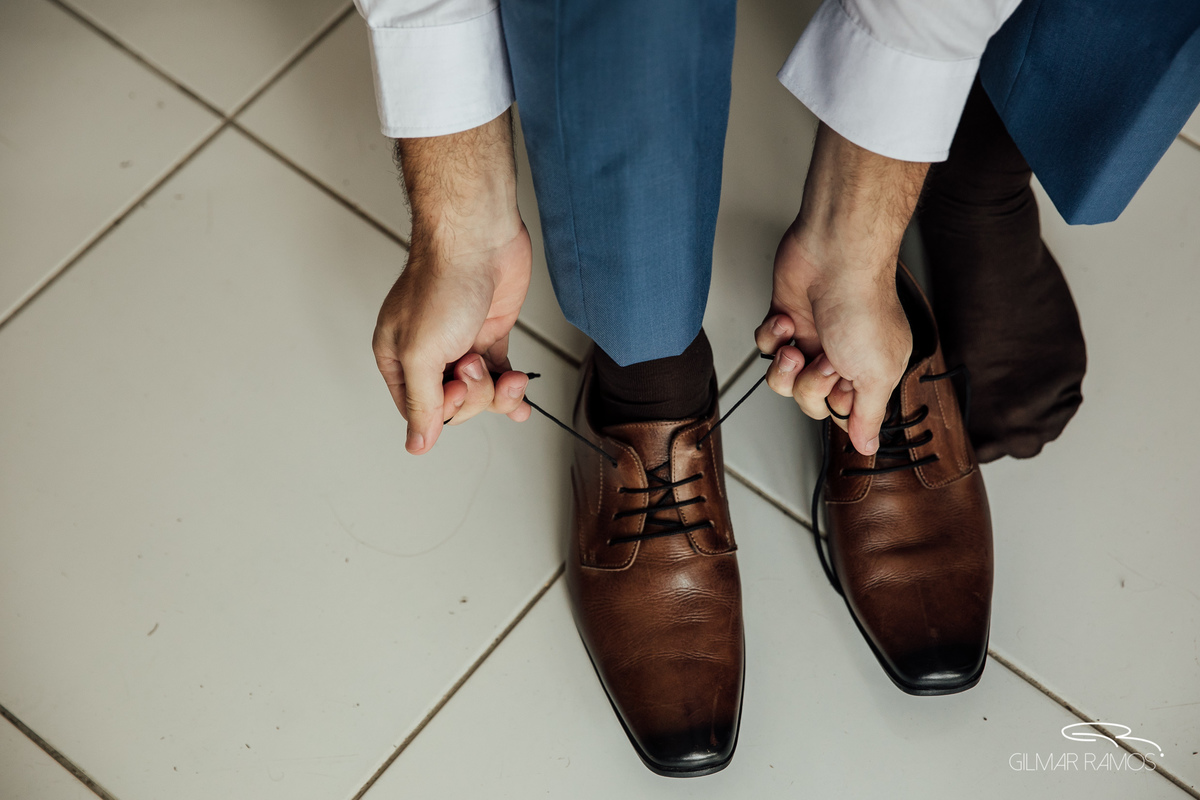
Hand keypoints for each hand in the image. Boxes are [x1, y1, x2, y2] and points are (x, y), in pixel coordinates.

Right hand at [374, 224, 532, 453]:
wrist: (478, 239)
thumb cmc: (442, 284)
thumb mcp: (420, 353)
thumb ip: (422, 403)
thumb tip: (417, 444)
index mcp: (397, 359)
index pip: (420, 411)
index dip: (444, 410)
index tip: (453, 386)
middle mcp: (428, 355)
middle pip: (454, 405)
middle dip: (473, 393)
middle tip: (472, 361)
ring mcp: (461, 346)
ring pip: (482, 395)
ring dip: (498, 391)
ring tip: (506, 372)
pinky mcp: (491, 337)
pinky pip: (502, 379)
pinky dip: (513, 392)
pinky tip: (522, 402)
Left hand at [755, 230, 910, 455]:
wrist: (834, 256)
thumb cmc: (862, 306)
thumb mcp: (877, 374)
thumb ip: (869, 414)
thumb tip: (868, 447)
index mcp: (868, 371)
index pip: (841, 412)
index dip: (833, 405)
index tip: (839, 389)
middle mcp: (840, 356)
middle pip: (808, 400)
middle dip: (808, 386)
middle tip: (823, 361)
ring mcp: (811, 337)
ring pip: (782, 379)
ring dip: (784, 366)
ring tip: (796, 344)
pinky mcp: (786, 319)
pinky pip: (766, 346)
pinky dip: (772, 335)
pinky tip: (787, 319)